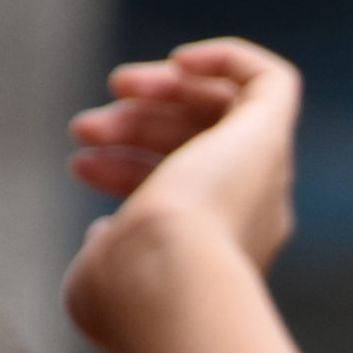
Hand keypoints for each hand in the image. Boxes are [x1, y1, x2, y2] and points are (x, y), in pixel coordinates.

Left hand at [64, 38, 302, 349]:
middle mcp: (251, 214)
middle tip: (83, 129)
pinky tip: (179, 64)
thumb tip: (104, 231)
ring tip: (115, 88)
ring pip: (225, 113)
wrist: (171, 280)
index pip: (184, 193)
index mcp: (220, 253)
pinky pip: (268, 82)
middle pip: (200, 150)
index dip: (126, 170)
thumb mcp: (98, 279)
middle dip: (135, 128)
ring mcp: (265, 175)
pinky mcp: (272, 135)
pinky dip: (227, 60)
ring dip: (164, 93)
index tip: (80, 165)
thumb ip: (104, 255)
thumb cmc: (131, 293)